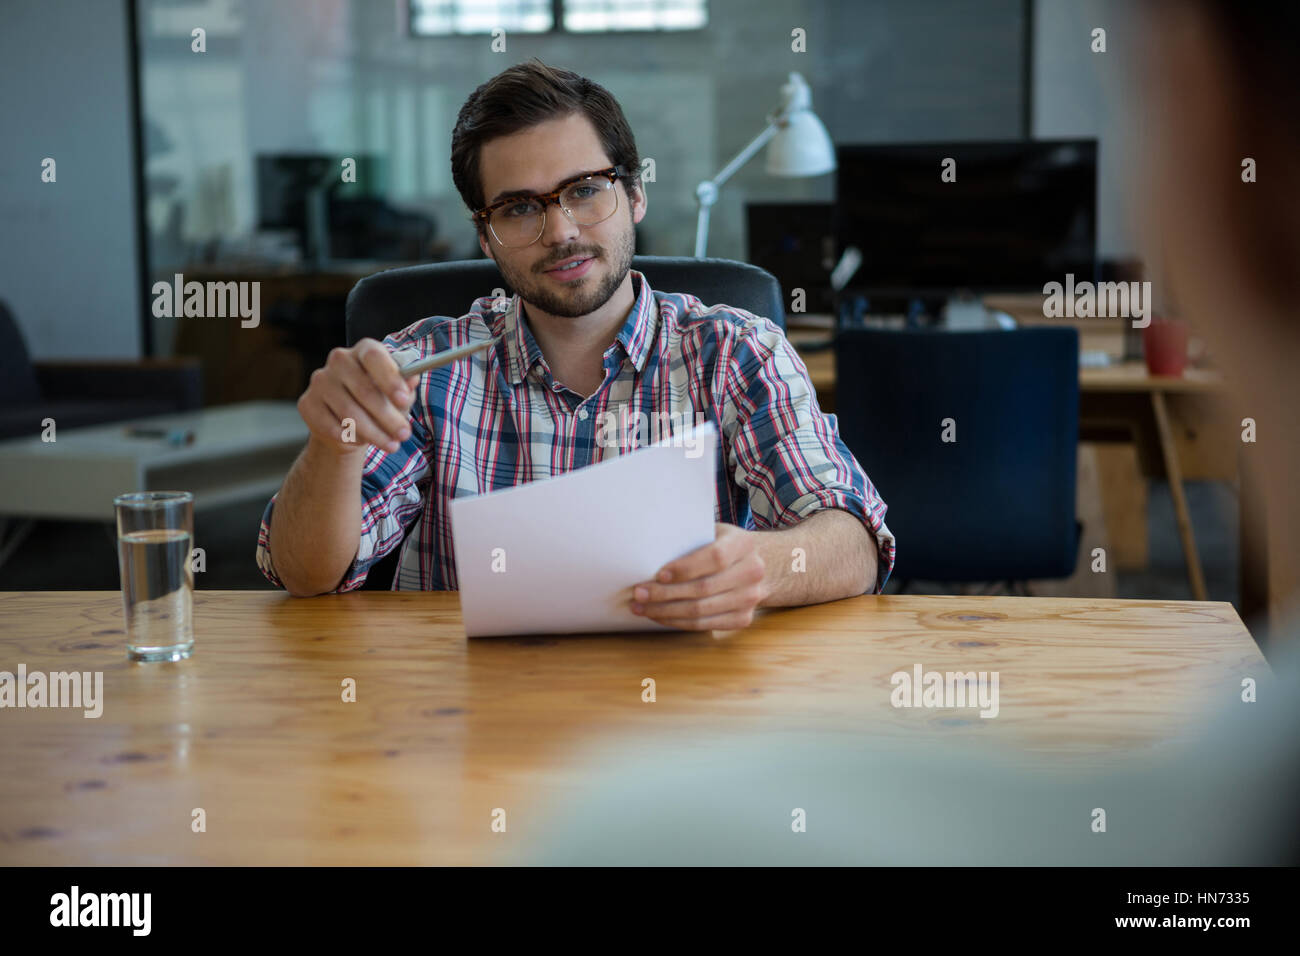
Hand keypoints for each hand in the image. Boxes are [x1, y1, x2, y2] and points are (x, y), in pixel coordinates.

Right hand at [297, 338, 420, 456]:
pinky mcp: (307, 404)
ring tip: (391, 444)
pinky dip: (352, 438)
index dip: (390, 379)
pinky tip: (362, 440)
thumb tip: (412, 380)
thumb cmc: (379, 400)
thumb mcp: (397, 393)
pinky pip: (332, 427)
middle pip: (364, 390)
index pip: (374, 357)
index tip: (404, 400)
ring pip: (350, 413)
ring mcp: (320, 381)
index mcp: (364, 350)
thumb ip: (406, 386)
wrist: (348, 420)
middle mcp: (339, 360)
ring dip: (374, 433)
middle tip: (404, 434)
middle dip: (388, 417)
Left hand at [629, 523, 768, 631]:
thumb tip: (648, 549)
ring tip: (641, 607)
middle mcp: (752, 572)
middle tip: (638, 593)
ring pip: (701, 611)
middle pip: (703, 588)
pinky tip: (659, 615)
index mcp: (743, 544)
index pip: (715, 557)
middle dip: (665, 594)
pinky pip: (704, 625)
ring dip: (665, 611)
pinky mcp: (743, 619)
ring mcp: (750, 598)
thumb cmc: (723, 545)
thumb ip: (690, 537)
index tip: (659, 574)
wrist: (758, 565)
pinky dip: (677, 622)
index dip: (686, 568)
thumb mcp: (713, 531)